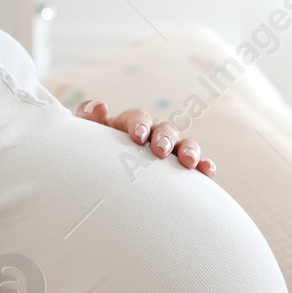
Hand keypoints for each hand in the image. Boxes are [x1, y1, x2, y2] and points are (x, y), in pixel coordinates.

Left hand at [73, 99, 214, 174]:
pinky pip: (197, 167)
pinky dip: (204, 166)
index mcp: (128, 127)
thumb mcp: (84, 141)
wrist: (97, 185)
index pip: (138, 118)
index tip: (136, 137)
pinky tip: (207, 171)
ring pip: (184, 145)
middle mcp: (152, 138)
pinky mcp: (180, 174)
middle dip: (164, 137)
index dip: (139, 124)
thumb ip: (87, 122)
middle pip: (165, 129)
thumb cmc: (91, 160)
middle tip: (159, 150)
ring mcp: (168, 155)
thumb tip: (99, 107)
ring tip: (188, 162)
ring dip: (189, 149)